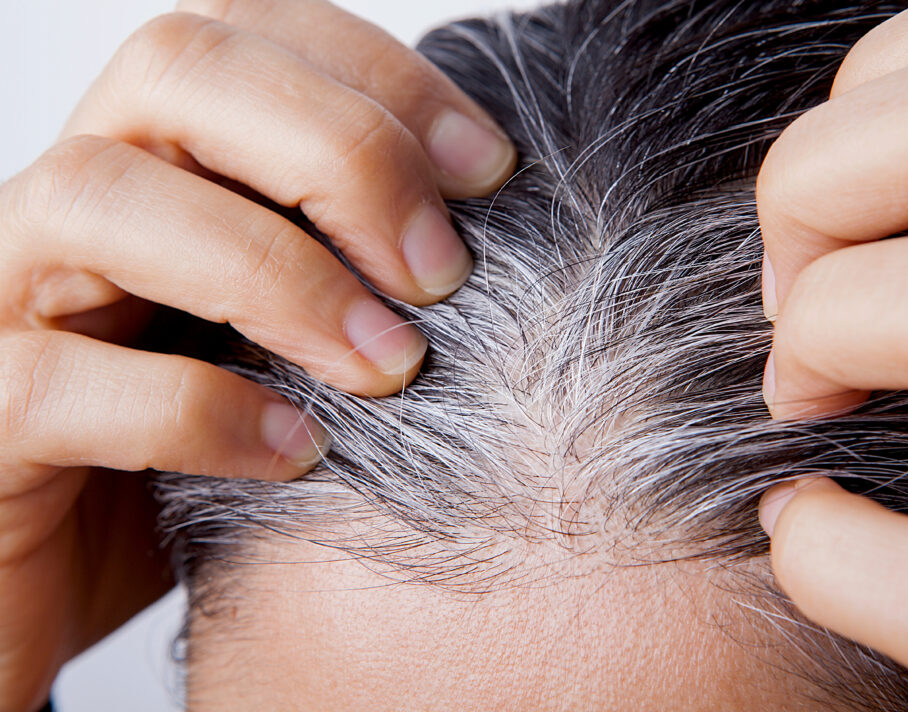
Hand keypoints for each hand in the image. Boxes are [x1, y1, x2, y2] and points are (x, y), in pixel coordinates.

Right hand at [0, 0, 515, 708]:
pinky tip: (297, 451)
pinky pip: (55, 383)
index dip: (382, 81)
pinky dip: (200, 410)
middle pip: (177, 69)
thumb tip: (483, 236)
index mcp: (154, 161)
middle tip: (442, 272)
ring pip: (99, 197)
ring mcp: (3, 296)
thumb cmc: (197, 452)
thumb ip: (349, 274)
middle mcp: (71, 200)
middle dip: (339, 153)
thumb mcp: (285, 344)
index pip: (253, 36)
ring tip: (388, 365)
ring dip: (276, 274)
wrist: (56, 579)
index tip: (491, 171)